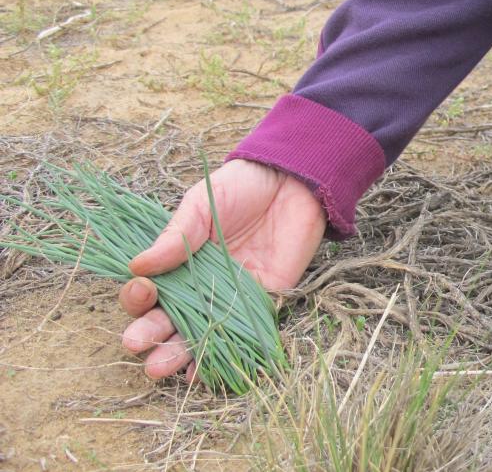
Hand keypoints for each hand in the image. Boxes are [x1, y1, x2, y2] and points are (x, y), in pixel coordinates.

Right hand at [117, 159, 325, 380]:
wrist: (293, 182)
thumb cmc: (241, 188)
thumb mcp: (201, 205)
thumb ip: (176, 236)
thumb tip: (136, 266)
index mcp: (180, 262)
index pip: (151, 289)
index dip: (139, 297)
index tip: (140, 292)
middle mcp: (201, 285)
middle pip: (170, 319)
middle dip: (152, 335)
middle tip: (137, 346)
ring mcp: (231, 297)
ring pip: (202, 334)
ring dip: (180, 354)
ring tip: (160, 367)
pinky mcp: (265, 302)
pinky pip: (243, 334)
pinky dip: (226, 353)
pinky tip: (204, 370)